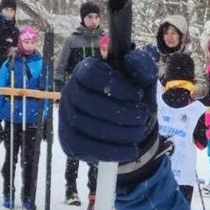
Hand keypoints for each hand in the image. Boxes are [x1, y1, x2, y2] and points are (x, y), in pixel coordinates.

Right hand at [59, 47, 159, 164]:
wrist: (131, 131)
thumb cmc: (134, 100)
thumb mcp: (144, 80)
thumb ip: (141, 65)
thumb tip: (129, 59)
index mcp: (85, 70)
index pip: (91, 74)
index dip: (115, 85)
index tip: (138, 94)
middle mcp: (70, 91)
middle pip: (87, 101)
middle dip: (120, 112)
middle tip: (142, 117)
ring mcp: (66, 116)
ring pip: (86, 124)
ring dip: (118, 131)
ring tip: (139, 132)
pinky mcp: (68, 140)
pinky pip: (84, 146)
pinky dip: (111, 150)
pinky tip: (131, 150)